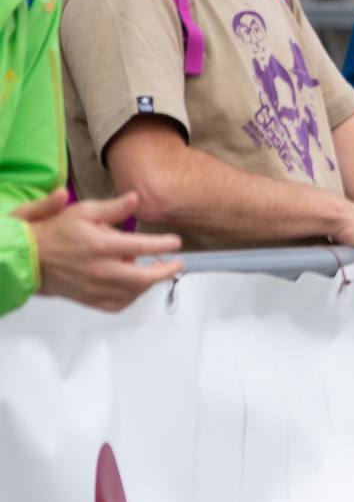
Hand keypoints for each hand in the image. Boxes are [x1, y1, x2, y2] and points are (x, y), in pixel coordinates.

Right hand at [17, 190, 180, 311]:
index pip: (141, 246)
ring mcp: (95, 288)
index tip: (175, 242)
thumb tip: (136, 197)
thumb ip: (112, 208)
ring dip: (149, 282)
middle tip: (176, 263)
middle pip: (144, 277)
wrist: (28, 257)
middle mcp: (101, 270)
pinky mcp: (90, 300)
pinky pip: (119, 304)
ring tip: (153, 270)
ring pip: (134, 292)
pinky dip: (132, 296)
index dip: (163, 245)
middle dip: (165, 270)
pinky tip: (134, 286)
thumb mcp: (82, 211)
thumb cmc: (55, 232)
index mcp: (100, 246)